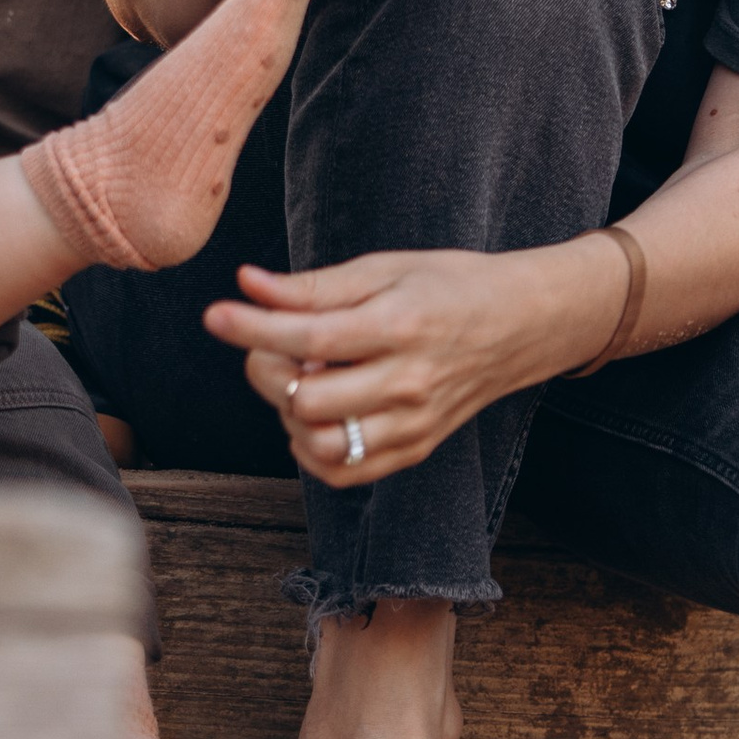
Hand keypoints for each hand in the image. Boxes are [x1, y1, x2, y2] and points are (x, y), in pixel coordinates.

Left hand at [204, 242, 622, 483]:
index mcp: (402, 326)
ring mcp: (414, 423)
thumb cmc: (449, 285)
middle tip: (268, 347)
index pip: (310, 338)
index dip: (253, 328)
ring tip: (299, 380)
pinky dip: (312, 449)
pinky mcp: (415, 448)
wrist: (522, 324)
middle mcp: (409, 382)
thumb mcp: (385, 268)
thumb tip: (246, 284)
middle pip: (310, 400)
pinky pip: (345, 470)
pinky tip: (314, 413)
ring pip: (323, 445)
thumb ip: (314, 286)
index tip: (216, 315)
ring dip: (290, 416)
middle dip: (269, 373)